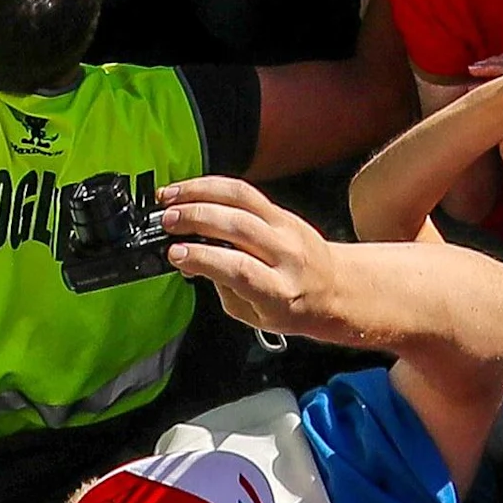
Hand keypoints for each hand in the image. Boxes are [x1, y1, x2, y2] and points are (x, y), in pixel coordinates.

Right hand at [158, 177, 350, 339]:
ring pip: (243, 199)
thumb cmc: (293, 306)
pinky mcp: (283, 211)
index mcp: (279, 291)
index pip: (239, 268)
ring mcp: (286, 227)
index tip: (175, 253)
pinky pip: (247, 191)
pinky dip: (214, 186)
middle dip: (197, 218)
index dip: (204, 257)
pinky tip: (192, 189)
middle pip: (239, 226)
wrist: (334, 287)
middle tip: (167, 221)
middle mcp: (286, 254)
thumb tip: (191, 261)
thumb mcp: (254, 315)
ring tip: (171, 198)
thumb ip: (223, 289)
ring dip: (201, 193)